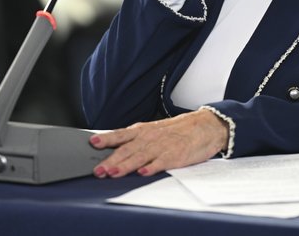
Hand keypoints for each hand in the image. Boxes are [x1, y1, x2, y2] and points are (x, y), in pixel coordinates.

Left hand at [89, 110, 228, 177]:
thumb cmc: (178, 130)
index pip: (122, 134)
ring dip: (126, 166)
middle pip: (128, 149)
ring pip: (141, 157)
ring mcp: (163, 146)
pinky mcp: (176, 156)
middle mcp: (151, 137)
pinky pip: (162, 162)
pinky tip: (142, 173)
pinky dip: (152, 168)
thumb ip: (136, 139)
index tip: (93, 143)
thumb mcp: (154, 130)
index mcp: (144, 130)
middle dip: (112, 160)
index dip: (107, 138)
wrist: (205, 125)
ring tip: (113, 173)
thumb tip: (114, 149)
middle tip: (99, 170)